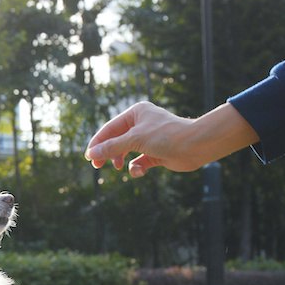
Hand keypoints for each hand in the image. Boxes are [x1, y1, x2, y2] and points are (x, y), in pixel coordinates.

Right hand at [85, 101, 259, 176]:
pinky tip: (139, 171)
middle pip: (116, 140)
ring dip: (121, 160)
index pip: (110, 128)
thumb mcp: (134, 139)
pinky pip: (139, 161)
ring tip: (119, 167)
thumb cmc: (166, 136)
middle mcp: (141, 124)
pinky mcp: (156, 153)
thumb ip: (111, 147)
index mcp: (135, 113)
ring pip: (126, 151)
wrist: (196, 145)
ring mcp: (149, 139)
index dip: (98, 142)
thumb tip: (91, 153)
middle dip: (108, 152)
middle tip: (97, 165)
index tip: (88, 157)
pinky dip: (137, 168)